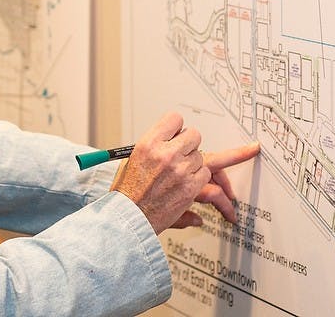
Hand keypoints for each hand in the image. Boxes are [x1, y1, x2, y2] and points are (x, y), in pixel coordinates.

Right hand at [109, 112, 259, 233]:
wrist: (130, 215)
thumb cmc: (129, 189)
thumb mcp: (133, 158)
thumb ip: (155, 146)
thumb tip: (172, 140)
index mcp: (149, 143)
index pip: (175, 119)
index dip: (178, 127)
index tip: (178, 131)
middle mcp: (166, 154)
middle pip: (194, 135)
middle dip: (191, 144)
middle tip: (186, 151)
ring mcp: (180, 170)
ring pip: (202, 157)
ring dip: (195, 164)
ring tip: (181, 174)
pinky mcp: (191, 187)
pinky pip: (205, 174)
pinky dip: (200, 179)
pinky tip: (188, 185)